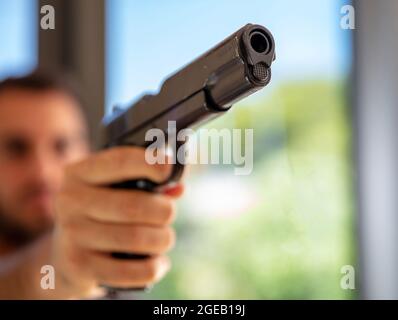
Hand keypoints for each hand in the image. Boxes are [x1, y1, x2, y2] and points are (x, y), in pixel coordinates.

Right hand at [51, 146, 182, 296]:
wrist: (67, 255)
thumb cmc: (104, 213)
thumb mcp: (116, 190)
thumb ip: (150, 184)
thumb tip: (178, 188)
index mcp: (80, 173)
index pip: (120, 161)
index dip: (151, 163)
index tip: (168, 168)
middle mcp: (71, 201)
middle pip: (136, 205)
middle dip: (165, 211)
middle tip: (167, 214)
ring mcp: (72, 235)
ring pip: (138, 238)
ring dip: (162, 240)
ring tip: (162, 239)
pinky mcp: (80, 267)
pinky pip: (135, 271)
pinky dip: (155, 267)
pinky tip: (157, 262)